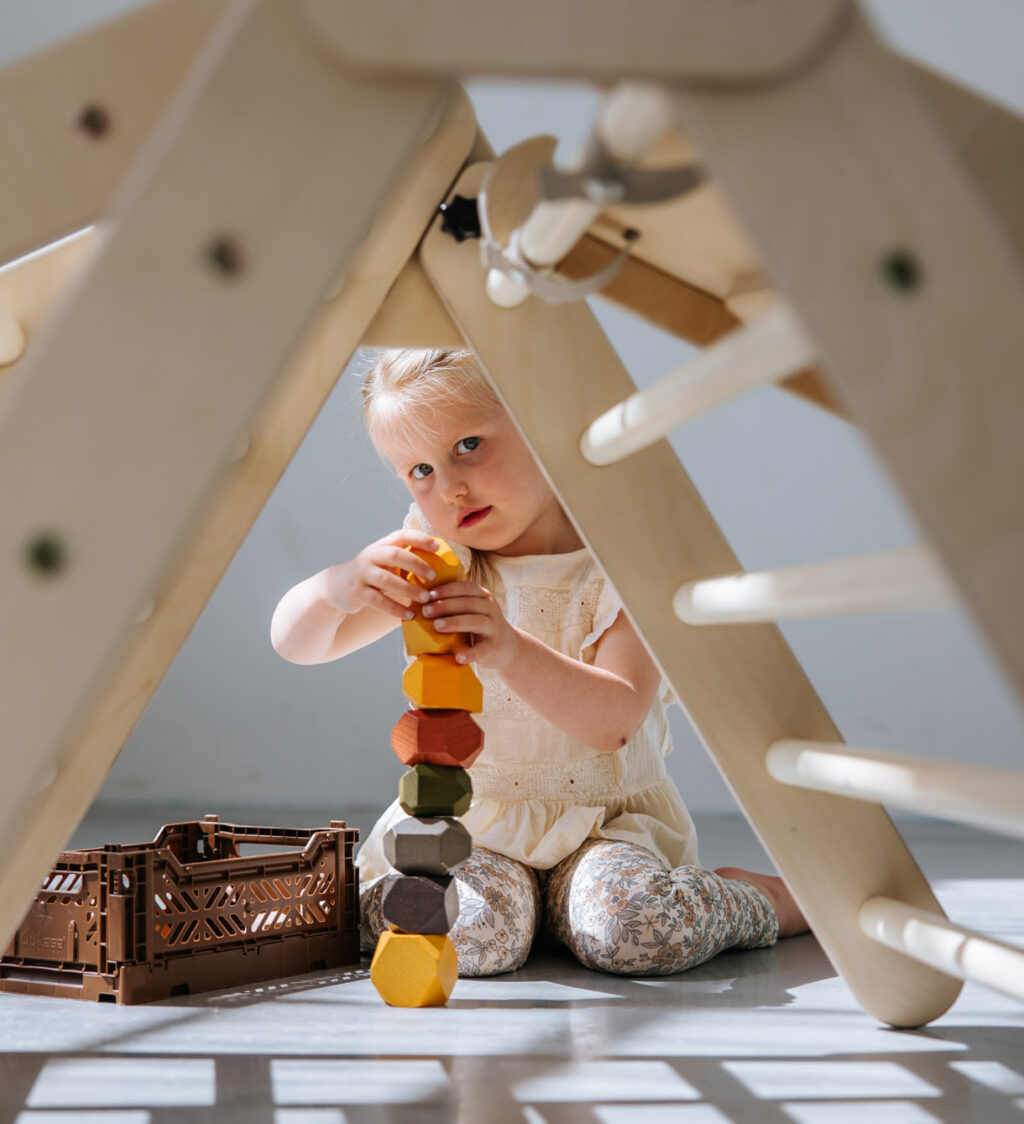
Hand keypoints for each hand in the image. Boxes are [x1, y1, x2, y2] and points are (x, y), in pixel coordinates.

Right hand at [321, 530, 441, 620]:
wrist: (336, 586)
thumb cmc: (370, 575)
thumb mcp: (383, 563)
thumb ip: (403, 561)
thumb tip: (439, 568)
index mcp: (381, 546)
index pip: (402, 536)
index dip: (420, 539)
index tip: (438, 546)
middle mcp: (370, 556)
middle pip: (395, 555)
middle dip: (417, 564)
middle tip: (433, 576)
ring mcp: (362, 574)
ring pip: (387, 579)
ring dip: (409, 589)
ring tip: (426, 598)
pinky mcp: (357, 592)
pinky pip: (379, 601)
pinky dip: (396, 608)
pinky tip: (409, 615)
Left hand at [421, 580, 521, 670]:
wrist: (507, 648)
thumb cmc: (479, 627)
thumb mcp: (470, 611)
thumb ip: (452, 606)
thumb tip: (417, 605)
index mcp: (482, 596)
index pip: (464, 587)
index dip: (446, 589)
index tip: (427, 594)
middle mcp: (490, 608)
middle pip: (467, 603)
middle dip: (445, 605)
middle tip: (425, 611)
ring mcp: (493, 627)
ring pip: (475, 621)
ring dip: (454, 622)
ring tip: (437, 626)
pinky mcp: (494, 647)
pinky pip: (482, 649)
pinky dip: (470, 653)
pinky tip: (458, 658)